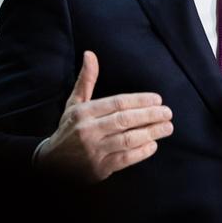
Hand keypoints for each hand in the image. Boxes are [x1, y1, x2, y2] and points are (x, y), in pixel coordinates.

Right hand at [36, 51, 173, 181]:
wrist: (53, 164)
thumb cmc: (69, 129)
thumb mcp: (74, 104)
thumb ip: (86, 80)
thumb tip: (90, 54)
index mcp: (83, 113)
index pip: (117, 103)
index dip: (140, 100)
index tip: (157, 99)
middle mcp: (88, 131)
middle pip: (125, 120)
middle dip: (150, 116)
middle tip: (168, 113)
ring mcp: (94, 151)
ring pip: (128, 140)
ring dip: (151, 133)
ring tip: (167, 127)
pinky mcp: (100, 168)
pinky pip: (126, 159)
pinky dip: (142, 152)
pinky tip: (153, 145)